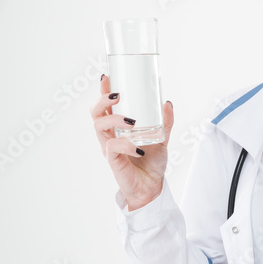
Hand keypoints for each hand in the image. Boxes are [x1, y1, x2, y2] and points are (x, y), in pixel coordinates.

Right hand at [89, 74, 173, 210]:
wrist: (152, 186)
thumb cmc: (151, 162)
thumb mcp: (162, 138)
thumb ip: (165, 122)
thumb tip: (167, 103)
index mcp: (117, 128)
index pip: (105, 106)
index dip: (103, 91)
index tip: (107, 77)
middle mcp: (110, 135)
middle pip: (95, 112)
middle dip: (103, 100)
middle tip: (118, 95)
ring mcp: (109, 147)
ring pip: (99, 126)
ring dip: (114, 118)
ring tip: (132, 120)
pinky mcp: (113, 160)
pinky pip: (113, 147)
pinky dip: (126, 144)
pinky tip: (139, 148)